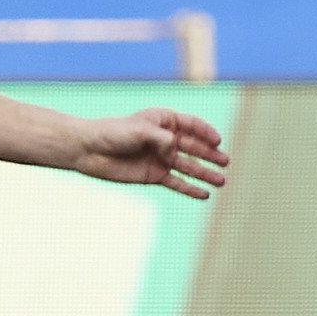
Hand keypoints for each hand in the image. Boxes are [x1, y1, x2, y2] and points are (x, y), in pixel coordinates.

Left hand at [82, 109, 228, 199]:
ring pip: (189, 166)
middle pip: (194, 147)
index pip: (192, 125)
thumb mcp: (140, 130)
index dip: (206, 132)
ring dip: (205, 173)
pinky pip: (177, 182)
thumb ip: (160, 138)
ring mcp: (161, 158)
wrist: (91, 150)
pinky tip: (204, 194)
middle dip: (211, 154)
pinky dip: (190, 188)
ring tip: (222, 181)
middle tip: (225, 162)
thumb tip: (175, 150)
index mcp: (164, 121)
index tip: (218, 141)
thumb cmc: (114, 133)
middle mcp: (166, 139)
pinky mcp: (154, 175)